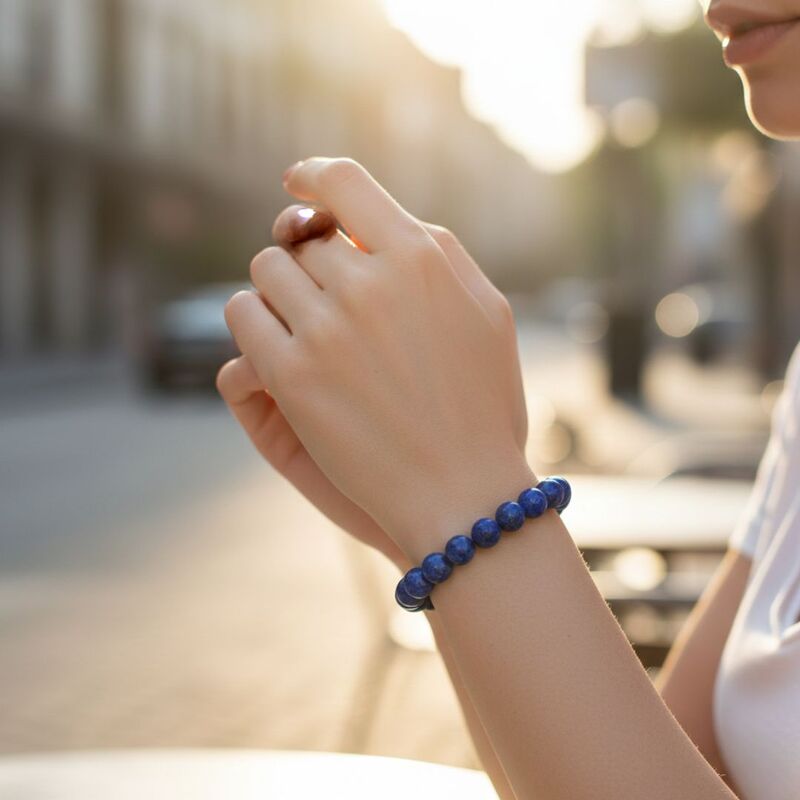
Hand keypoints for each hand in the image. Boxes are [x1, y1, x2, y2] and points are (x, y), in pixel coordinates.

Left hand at [223, 158, 532, 554]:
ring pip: (266, 270)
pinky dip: (251, 323)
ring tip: (304, 326)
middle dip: (311, 263)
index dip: (313, 175)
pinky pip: (241, 316)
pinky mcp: (291, 377)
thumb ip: (436, 253)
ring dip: (279, 292)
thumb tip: (377, 221)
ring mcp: (326, 330)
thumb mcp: (486, 311)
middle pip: (303, 238)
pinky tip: (273, 346)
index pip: (345, 182)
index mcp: (421, 257)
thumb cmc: (481, 403)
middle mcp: (370, 283)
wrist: (463, 493)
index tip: (297, 182)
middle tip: (327, 301)